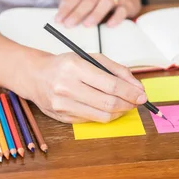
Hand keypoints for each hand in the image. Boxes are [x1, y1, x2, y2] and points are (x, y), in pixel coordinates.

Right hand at [27, 52, 146, 122]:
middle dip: (129, 104)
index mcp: (75, 67)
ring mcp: (62, 105)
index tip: (142, 95)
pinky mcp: (61, 118)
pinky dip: (105, 115)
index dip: (131, 92)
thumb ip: (116, 70)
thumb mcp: (91, 58)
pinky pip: (91, 120)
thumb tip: (137, 88)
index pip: (111, 85)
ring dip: (120, 112)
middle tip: (138, 102)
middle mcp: (66, 87)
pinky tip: (109, 108)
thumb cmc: (66, 65)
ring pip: (102, 116)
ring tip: (126, 105)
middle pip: (108, 103)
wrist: (35, 76)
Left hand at [56, 0, 141, 27]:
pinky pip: (122, 11)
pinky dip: (116, 18)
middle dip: (77, 13)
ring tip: (86, 25)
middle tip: (68, 24)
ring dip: (95, 14)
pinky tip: (109, 25)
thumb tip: (62, 5)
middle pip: (89, 0)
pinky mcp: (128, 5)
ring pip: (106, 3)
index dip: (67, 8)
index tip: (58, 19)